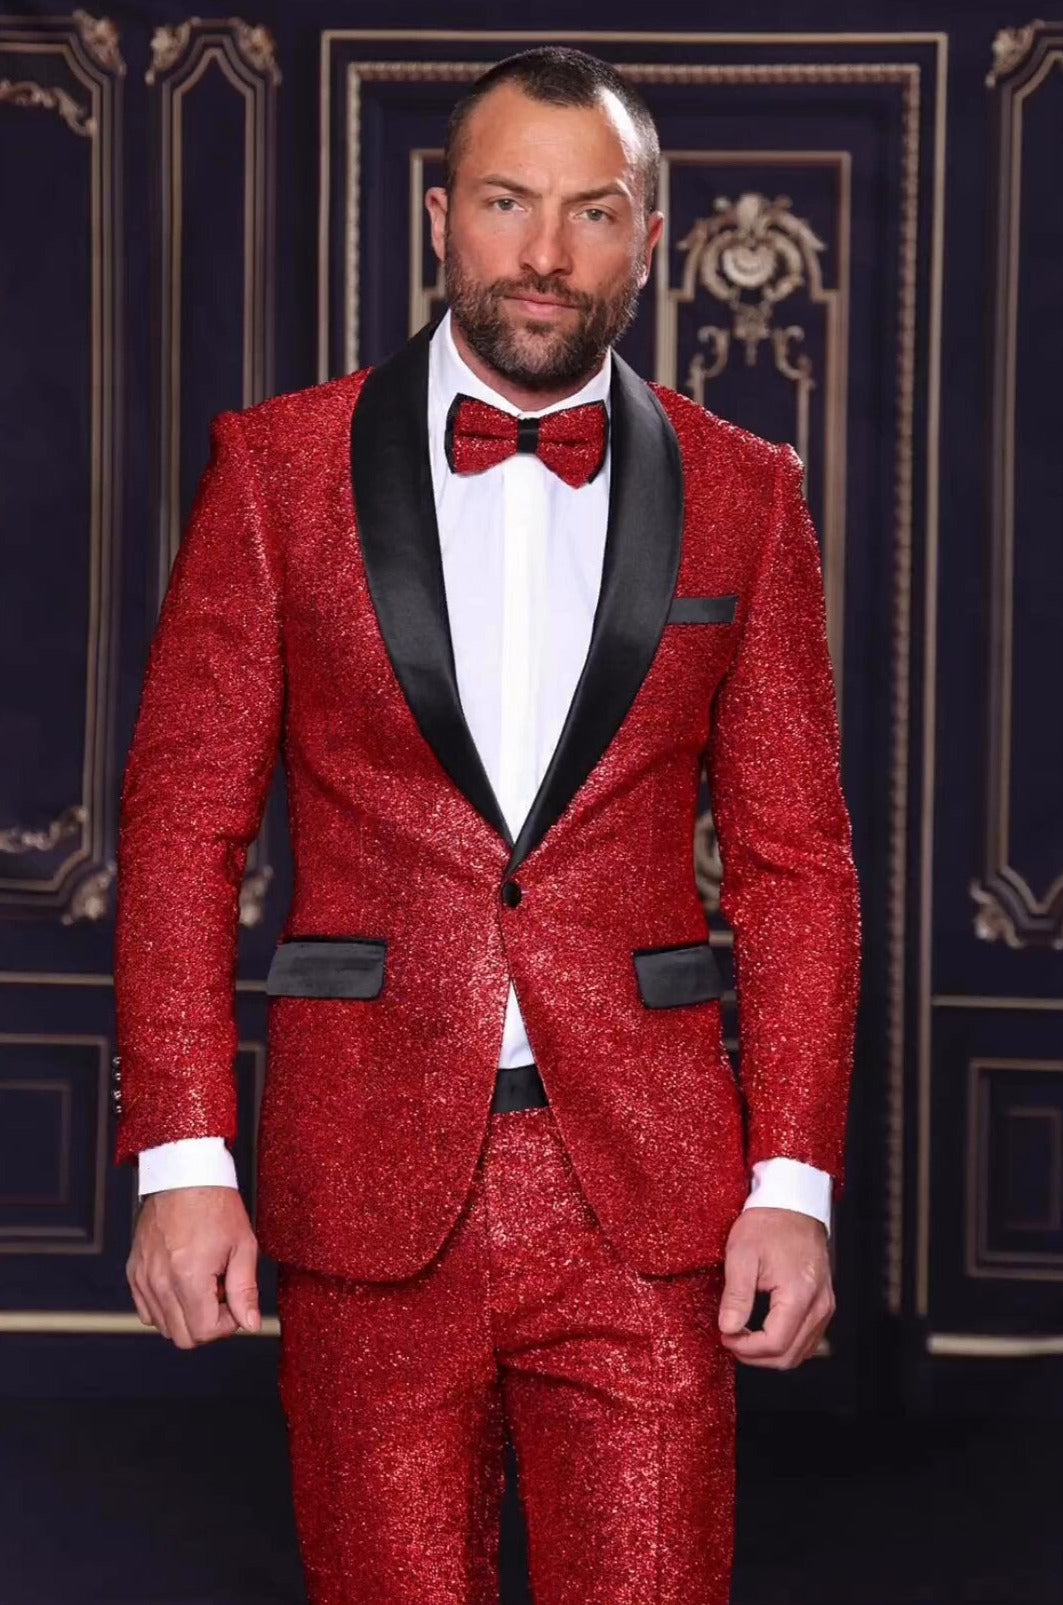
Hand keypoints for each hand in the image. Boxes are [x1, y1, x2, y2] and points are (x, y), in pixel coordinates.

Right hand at [126, 1186, 259, 1346]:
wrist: (184, 1174)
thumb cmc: (216, 1204)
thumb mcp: (243, 1245)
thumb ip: (245, 1291)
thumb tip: (250, 1324)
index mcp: (188, 1277)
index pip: (203, 1332)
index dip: (226, 1325)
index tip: (234, 1302)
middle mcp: (160, 1282)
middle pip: (182, 1337)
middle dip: (207, 1324)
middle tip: (221, 1295)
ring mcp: (143, 1278)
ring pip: (163, 1326)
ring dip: (187, 1316)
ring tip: (202, 1284)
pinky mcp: (134, 1272)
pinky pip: (146, 1310)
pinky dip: (165, 1307)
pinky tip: (183, 1283)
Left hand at [717, 1206, 833, 1367]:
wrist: (792, 1204)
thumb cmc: (768, 1224)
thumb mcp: (741, 1255)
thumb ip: (736, 1296)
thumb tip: (729, 1328)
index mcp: (799, 1294)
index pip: (775, 1343)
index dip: (746, 1348)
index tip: (726, 1336)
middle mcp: (819, 1305)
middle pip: (789, 1356)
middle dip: (756, 1356)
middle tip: (731, 1339)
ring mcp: (825, 1306)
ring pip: (800, 1352)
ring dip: (771, 1353)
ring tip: (744, 1336)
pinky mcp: (824, 1303)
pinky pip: (808, 1339)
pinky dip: (785, 1343)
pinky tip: (764, 1331)